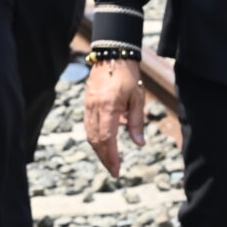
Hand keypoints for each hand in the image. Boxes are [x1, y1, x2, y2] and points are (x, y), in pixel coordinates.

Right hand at [83, 58, 147, 177]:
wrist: (113, 56)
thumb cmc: (128, 76)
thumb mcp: (138, 98)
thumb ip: (137, 122)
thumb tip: (139, 144)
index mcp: (108, 107)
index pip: (107, 139)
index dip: (111, 157)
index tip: (117, 170)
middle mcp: (95, 109)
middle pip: (96, 140)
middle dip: (104, 158)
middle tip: (114, 171)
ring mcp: (88, 106)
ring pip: (90, 134)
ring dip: (99, 150)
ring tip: (110, 160)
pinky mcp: (87, 104)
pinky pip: (89, 125)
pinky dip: (96, 137)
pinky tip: (106, 142)